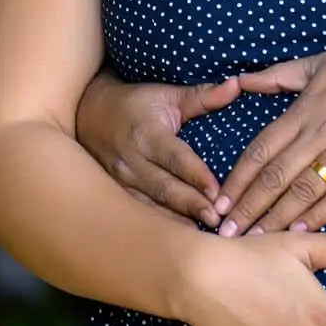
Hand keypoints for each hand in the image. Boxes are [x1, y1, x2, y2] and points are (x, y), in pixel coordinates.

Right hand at [77, 70, 241, 224]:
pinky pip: (137, 213)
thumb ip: (203, 96)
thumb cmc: (136, 104)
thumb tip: (237, 84)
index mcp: (147, 135)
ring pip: (149, 206)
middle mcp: (131, 161)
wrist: (88, 113)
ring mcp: (120, 180)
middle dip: (190, 205)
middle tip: (216, 219)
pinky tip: (177, 240)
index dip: (196, 176)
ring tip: (201, 235)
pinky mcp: (114, 193)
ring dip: (175, 222)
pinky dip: (157, 226)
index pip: (175, 158)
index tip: (217, 192)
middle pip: (164, 188)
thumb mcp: (167, 95)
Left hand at [216, 40, 325, 237]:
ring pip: (305, 191)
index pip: (260, 151)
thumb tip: (239, 79)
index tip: (219, 203)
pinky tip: (301, 231)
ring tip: (256, 239)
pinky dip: (320, 215)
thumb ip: (278, 75)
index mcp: (305, 109)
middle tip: (226, 233)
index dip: (237, 180)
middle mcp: (323, 132)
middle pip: (276, 177)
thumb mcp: (322, 61)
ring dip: (277, 218)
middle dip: (248, 207)